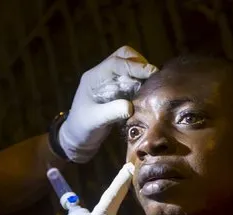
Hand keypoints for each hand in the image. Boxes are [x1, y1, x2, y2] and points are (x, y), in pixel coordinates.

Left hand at [59, 46, 157, 162]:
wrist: (78, 139)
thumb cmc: (82, 128)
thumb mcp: (95, 121)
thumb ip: (111, 112)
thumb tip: (130, 106)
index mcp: (94, 77)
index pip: (116, 63)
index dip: (134, 66)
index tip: (151, 72)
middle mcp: (103, 75)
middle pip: (124, 56)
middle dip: (139, 64)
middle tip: (153, 77)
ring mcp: (111, 82)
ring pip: (129, 66)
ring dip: (142, 73)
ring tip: (153, 84)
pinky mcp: (118, 91)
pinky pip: (132, 80)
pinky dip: (142, 83)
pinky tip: (149, 92)